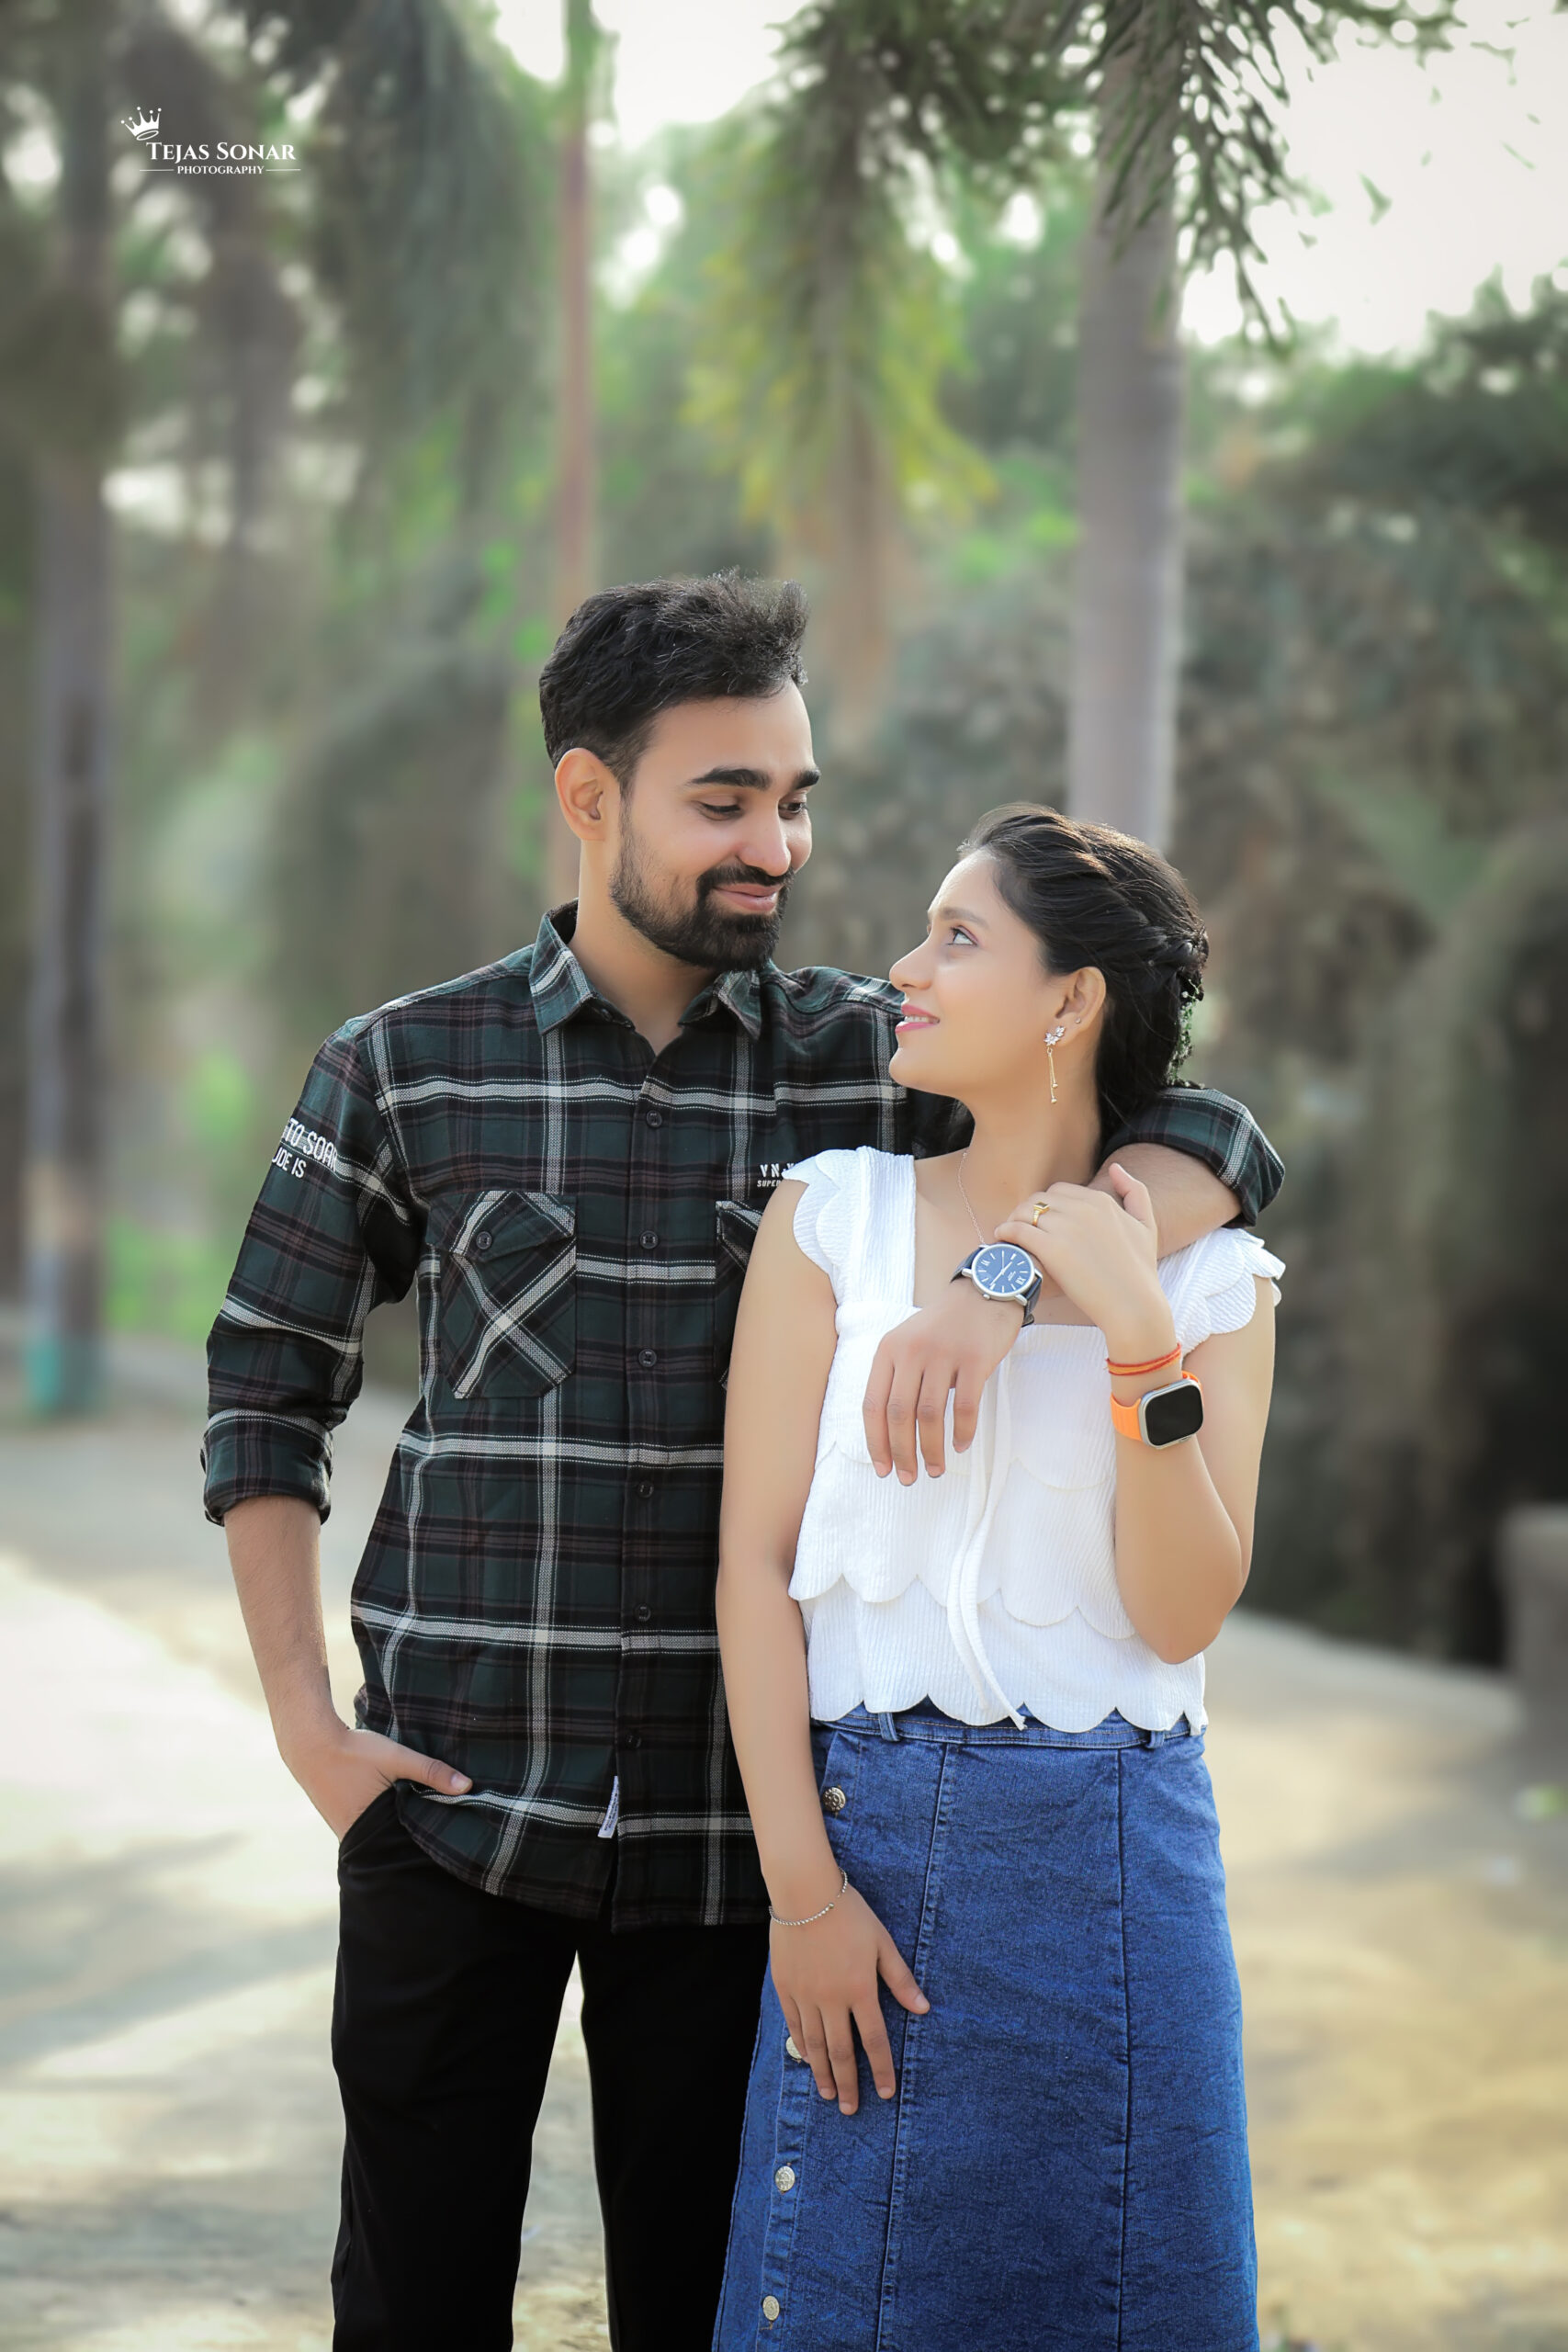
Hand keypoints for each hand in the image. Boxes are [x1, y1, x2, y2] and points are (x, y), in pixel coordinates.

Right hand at [283, 1718, 471, 1839]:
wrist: (310, 1743)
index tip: (450, 1839)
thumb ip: (431, 1771)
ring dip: (400, 1825)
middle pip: (395, 1842)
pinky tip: (400, 1807)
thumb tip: (468, 1786)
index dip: (427, 1842)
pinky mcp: (342, 1819)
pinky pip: (371, 1825)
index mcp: (369, 1831)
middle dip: (416, 1836)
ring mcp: (346, 1830)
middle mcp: (356, 1837)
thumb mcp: (396, 1758)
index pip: (407, 1846)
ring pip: (383, 1833)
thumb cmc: (353, 1751)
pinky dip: (386, 1818)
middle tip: (444, 1830)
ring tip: (426, 1818)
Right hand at [770, 1882, 928, 2113]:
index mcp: (860, 1989)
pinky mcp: (786, 1987)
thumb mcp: (882, 1942)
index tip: (887, 2093)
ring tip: (829, 2095)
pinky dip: (802, 2046)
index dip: (882, 2069)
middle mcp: (832, 1999)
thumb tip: (924, 2008)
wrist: (805, 1892)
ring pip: (815, 2044)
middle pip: (841, 2051)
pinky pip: (794, 2025)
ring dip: (823, 2073)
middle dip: (848, 2084)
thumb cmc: (849, 1913)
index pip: (874, 2040)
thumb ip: (901, 1979)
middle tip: (851, 2109)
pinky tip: (807, 2060)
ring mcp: (806, 1995)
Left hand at [862, 1278, 1020, 1482]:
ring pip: (930, 1414)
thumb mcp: (909, 1343)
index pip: (873, 1404)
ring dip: (931, 1449)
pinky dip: (962, 1431)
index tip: (882, 1468)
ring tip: (935, 1469)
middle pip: (899, 1414)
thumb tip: (891, 1434)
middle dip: (901, 1453)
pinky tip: (960, 1445)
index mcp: (889, 1350)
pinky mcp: (974, 1359)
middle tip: (908, 1478)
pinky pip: (965, 1405)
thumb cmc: (944, 1327)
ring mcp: (943, 1354)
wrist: (984, 1292)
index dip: (876, 1441)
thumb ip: (897, 1378)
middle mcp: (911, 1351)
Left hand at [996, 1164, 1174, 1360]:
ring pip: (1025, 1212)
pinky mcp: (1053, 1249)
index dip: (1047, 1206)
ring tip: (1009, 1235)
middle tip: (1021, 1228)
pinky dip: (1006, 1232)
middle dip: (1028, 1211)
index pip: (1060, 1191)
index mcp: (1100, 1201)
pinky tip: (1002, 1239)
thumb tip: (1115, 1167)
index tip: (1041, 1221)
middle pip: (1039, 1199)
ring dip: (1013, 1221)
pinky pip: (1018, 1230)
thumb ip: (1135, 1191)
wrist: (1134, 1305)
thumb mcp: (1146, 1225)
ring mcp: (1067, 1228)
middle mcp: (1083, 1209)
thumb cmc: (1140, 1270)